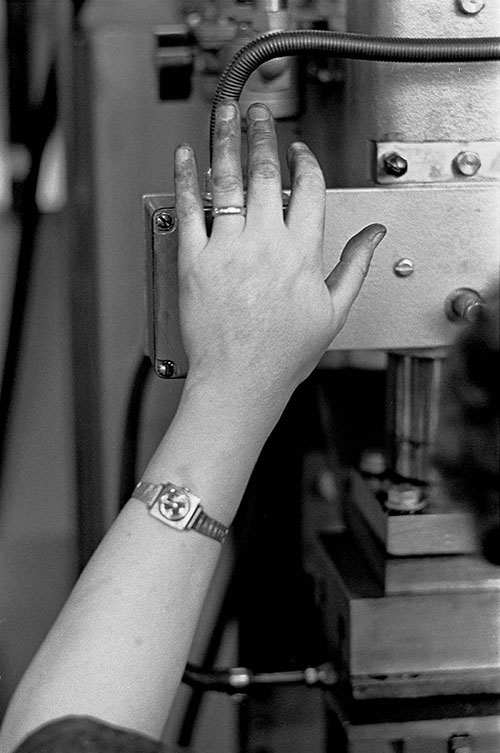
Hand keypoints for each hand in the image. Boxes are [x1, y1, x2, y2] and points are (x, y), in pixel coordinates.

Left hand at [174, 101, 385, 404]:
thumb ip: (355, 266)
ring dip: (226, 140)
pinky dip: (185, 178)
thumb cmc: (283, 354)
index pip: (309, 188)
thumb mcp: (333, 312)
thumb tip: (373, 236)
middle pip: (266, 172)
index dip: (305, 161)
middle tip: (259, 112)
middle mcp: (264, 244)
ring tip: (226, 114)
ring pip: (226, 181)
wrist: (240, 381)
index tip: (299, 150)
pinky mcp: (194, 261)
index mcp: (301, 253)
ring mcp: (227, 250)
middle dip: (263, 134)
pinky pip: (188, 210)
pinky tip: (186, 156)